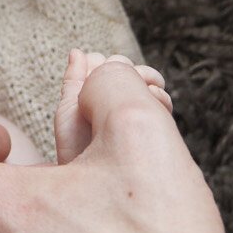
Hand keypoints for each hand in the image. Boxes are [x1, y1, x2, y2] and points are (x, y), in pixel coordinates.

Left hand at [54, 49, 171, 162]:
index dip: (112, 64)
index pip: (112, 67)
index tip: (108, 67)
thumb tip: (77, 51)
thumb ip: (74, 81)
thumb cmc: (75, 148)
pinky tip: (154, 98)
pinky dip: (160, 96)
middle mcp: (121, 102)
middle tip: (128, 74)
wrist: (93, 181)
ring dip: (149, 79)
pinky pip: (163, 104)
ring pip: (152, 85)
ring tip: (144, 86)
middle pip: (134, 73)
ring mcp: (139, 114)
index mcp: (99, 94)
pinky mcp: (155, 127)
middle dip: (132, 69)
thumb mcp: (69, 111)